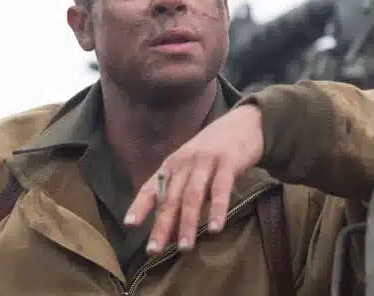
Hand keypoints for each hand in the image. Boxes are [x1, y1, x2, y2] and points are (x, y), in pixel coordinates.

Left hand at [123, 104, 264, 254]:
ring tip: (184, 248)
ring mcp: (206, 162)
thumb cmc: (214, 151)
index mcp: (172, 165)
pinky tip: (216, 228)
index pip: (151, 187)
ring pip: (192, 196)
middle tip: (154, 250)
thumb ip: (181, 193)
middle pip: (170, 198)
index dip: (140, 205)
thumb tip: (170, 231)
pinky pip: (221, 189)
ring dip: (187, 223)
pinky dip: (217, 209)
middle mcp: (185, 163)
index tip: (129, 224)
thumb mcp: (192, 167)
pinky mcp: (228, 162)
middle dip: (161, 225)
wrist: (244, 123)